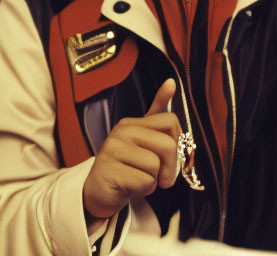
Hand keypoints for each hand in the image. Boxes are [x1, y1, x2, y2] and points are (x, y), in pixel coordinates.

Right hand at [82, 78, 181, 219]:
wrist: (99, 193)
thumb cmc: (127, 167)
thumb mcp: (144, 140)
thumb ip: (157, 113)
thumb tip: (171, 82)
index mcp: (131, 124)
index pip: (170, 121)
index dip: (177, 142)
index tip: (169, 155)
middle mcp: (121, 133)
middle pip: (167, 145)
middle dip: (170, 167)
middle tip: (161, 176)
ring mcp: (112, 151)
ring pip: (156, 166)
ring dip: (153, 180)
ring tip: (138, 179)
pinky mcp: (110, 172)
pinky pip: (144, 182)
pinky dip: (144, 190)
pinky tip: (130, 188)